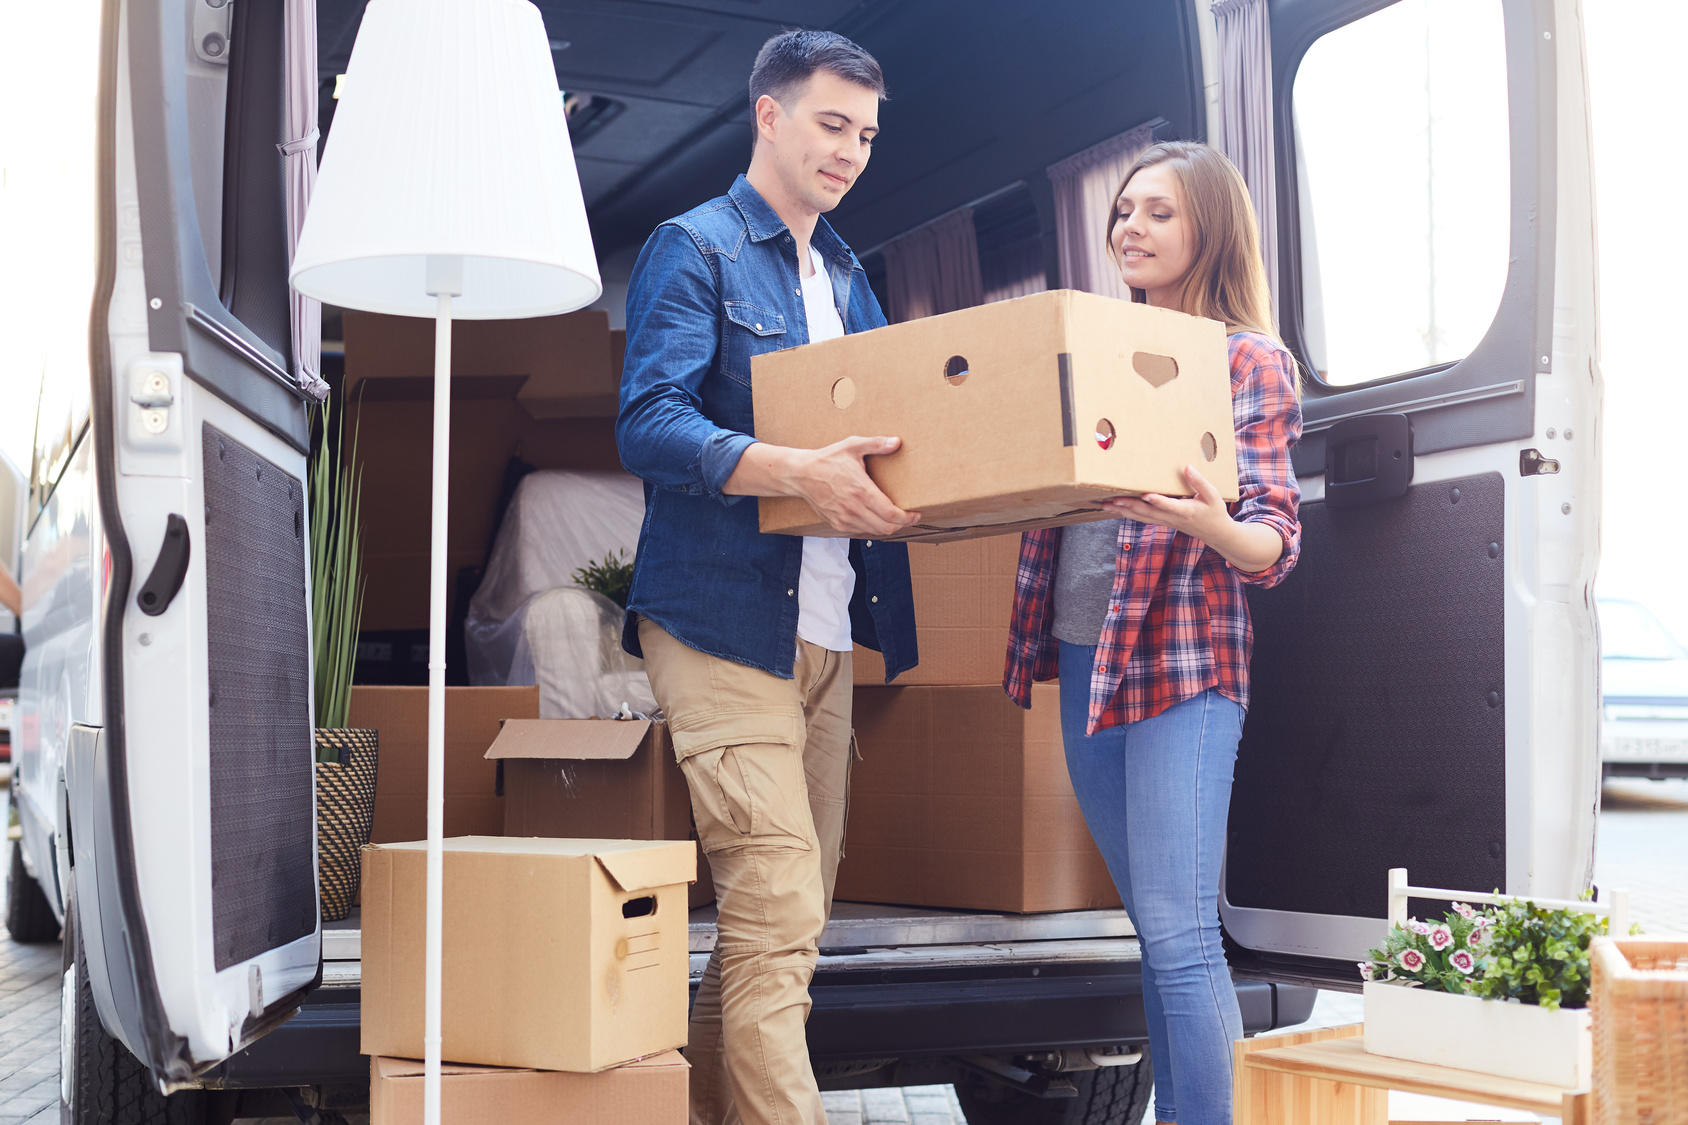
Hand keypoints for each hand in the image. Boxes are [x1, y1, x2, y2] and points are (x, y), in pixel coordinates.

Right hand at [789, 436, 920, 537]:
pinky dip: (871, 528)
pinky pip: (860, 532)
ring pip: (874, 532)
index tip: (915, 514)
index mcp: (861, 491)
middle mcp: (854, 508)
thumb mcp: (852, 446)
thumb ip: (876, 444)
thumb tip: (896, 442)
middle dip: (900, 525)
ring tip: (893, 517)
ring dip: (886, 527)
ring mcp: (844, 518)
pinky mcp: (837, 524)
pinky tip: (874, 517)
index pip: (890, 514)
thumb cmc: (827, 459)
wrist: (800, 475)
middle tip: (907, 517)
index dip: (907, 518)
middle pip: (886, 528)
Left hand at [1102, 463, 1230, 540]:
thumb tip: (1187, 467)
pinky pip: (1142, 518)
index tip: (1145, 495)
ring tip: (1106, 505)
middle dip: (1129, 506)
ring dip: (1123, 511)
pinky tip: (1116, 509)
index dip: (1157, 501)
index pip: (1169, 506)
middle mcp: (1171, 518)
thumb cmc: (1215, 513)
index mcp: (1185, 511)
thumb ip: (1200, 482)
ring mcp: (1165, 521)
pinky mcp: (1162, 521)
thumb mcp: (1213, 496)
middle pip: (1147, 512)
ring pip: (1141, 517)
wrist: (1215, 534)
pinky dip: (1128, 514)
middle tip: (1112, 500)